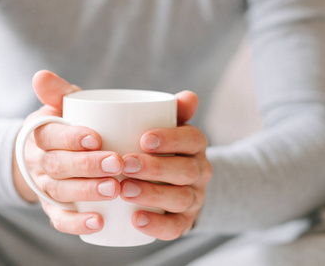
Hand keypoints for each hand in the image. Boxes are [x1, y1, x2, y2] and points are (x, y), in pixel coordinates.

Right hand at [12, 70, 122, 234]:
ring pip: (61, 191)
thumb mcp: (60, 105)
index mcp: (41, 134)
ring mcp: (46, 187)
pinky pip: (60, 219)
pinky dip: (77, 223)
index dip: (71, 137)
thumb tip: (41, 75)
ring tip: (114, 188)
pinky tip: (99, 222)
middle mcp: (41, 162)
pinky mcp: (54, 208)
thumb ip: (58, 91)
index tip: (96, 137)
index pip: (51, 135)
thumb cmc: (65, 126)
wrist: (46, 155)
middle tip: (117, 163)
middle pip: (59, 165)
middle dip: (88, 165)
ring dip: (87, 191)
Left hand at [120, 91, 212, 239]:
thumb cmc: (163, 150)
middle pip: (185, 170)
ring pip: (181, 198)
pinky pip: (176, 228)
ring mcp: (195, 199)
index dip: (171, 139)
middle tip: (124, 165)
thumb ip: (174, 111)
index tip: (143, 139)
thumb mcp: (169, 128)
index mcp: (196, 146)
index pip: (192, 139)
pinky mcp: (185, 222)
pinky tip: (135, 220)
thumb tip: (189, 96)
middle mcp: (200, 172)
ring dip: (152, 194)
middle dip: (154, 168)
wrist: (178, 183)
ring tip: (124, 190)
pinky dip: (157, 226)